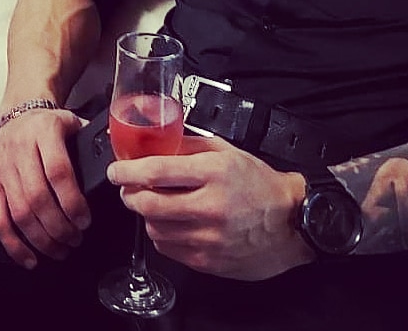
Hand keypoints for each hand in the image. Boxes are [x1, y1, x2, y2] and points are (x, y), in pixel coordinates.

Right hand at [0, 108, 89, 268]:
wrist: (17, 115)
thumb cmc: (50, 124)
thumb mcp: (73, 122)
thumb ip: (93, 140)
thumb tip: (120, 157)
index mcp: (45, 132)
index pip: (58, 172)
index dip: (72, 201)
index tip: (85, 220)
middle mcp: (20, 151)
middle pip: (38, 198)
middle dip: (59, 226)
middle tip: (76, 240)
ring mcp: (2, 171)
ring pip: (19, 213)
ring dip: (41, 239)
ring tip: (61, 250)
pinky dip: (14, 245)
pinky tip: (31, 258)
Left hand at [107, 135, 314, 279]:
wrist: (291, 223)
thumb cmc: (261, 185)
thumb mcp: (229, 152)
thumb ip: (191, 147)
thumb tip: (157, 146)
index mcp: (215, 172)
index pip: (157, 171)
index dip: (128, 171)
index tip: (117, 171)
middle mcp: (210, 205)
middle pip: (148, 204)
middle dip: (130, 195)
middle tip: (130, 189)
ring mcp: (207, 237)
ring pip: (154, 228)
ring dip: (147, 216)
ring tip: (159, 205)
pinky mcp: (207, 261)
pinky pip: (167, 249)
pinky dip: (163, 234)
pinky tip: (174, 224)